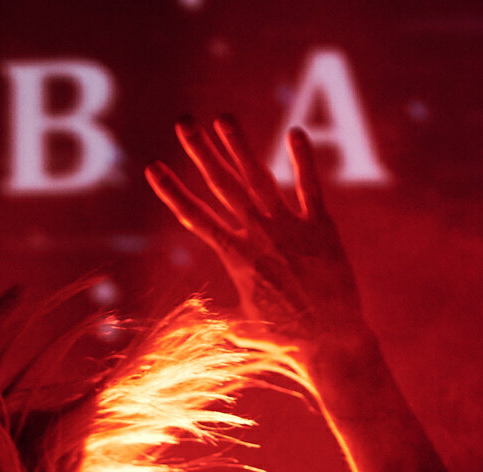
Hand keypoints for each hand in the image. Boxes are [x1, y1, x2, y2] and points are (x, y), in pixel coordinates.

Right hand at [146, 119, 367, 376]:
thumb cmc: (284, 343)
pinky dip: (303, 160)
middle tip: (183, 121)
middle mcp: (258, 237)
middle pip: (223, 186)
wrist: (329, 343)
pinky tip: (296, 133)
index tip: (153, 168)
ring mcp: (289, 229)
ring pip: (259, 178)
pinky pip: (309, 187)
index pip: (196, 218)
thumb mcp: (244, 328)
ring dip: (240, 145)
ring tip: (223, 117)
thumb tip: (201, 319)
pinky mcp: (320, 227)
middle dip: (200, 152)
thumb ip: (223, 316)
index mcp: (236, 259)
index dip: (173, 192)